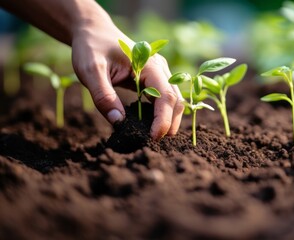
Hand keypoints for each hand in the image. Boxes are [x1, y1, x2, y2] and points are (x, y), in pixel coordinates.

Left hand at [71, 15, 183, 139]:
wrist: (93, 31)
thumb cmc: (91, 48)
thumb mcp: (90, 70)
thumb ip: (103, 95)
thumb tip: (118, 122)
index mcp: (149, 65)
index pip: (166, 97)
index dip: (163, 120)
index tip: (152, 138)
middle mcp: (160, 69)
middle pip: (176, 101)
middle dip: (169, 124)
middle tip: (152, 142)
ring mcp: (160, 73)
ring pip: (174, 101)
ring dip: (168, 120)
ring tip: (151, 136)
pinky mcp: (154, 80)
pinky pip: (165, 99)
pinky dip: (161, 114)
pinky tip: (148, 125)